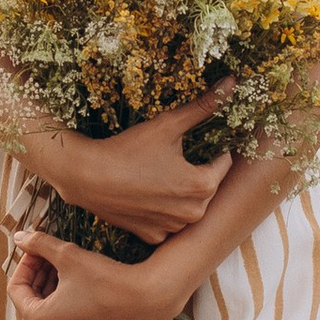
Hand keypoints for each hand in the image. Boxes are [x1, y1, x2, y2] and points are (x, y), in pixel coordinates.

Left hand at [5, 229, 172, 319]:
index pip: (16, 288)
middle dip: (36, 271)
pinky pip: (60, 313)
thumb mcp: (67, 255)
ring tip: (62, 260)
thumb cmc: (105, 280)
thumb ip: (39, 244)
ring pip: (45, 305)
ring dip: (48, 281)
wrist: (145, 300)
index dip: (24, 263)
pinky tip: (75, 275)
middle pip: (30, 297)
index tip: (37, 248)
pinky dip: (61, 294)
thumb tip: (20, 236)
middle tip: (48, 250)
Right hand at [27, 97, 228, 242]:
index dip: (212, 148)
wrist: (87, 177)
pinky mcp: (152, 236)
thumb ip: (203, 107)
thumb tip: (232, 83)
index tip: (194, 141)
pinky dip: (162, 210)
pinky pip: (167, 221)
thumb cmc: (129, 150)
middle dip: (197, 171)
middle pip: (207, 186)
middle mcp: (193, 213)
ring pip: (188, 205)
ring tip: (158, 175)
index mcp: (204, 186)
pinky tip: (146, 194)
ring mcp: (172, 228)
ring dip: (181, 193)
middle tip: (171, 156)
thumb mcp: (168, 124)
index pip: (224, 163)